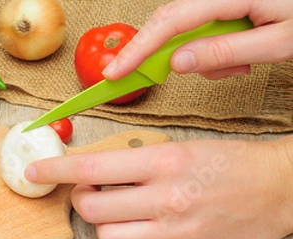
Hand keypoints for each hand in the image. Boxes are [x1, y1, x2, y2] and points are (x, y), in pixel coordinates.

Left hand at [24, 138, 292, 238]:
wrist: (279, 190)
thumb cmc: (229, 163)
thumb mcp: (180, 148)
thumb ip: (136, 163)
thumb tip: (92, 173)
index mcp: (163, 162)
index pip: (92, 168)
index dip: (56, 171)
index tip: (35, 172)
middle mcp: (165, 199)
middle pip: (92, 209)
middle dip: (80, 200)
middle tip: (89, 192)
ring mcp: (175, 232)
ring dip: (101, 226)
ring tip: (115, 214)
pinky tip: (135, 232)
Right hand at [102, 0, 292, 79]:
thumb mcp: (279, 41)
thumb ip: (225, 51)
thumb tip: (178, 63)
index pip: (170, 23)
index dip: (138, 50)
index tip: (115, 73)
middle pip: (171, 23)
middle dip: (164, 55)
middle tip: (145, 78)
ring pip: (188, 30)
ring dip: (204, 55)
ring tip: (240, 64)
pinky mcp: (228, 6)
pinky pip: (206, 28)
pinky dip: (217, 49)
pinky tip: (242, 54)